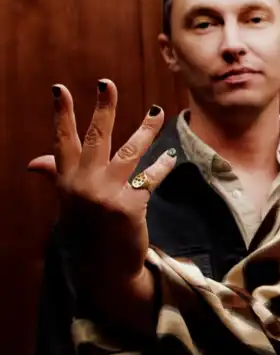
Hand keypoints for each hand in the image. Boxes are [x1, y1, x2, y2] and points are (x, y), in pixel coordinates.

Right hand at [28, 80, 175, 321]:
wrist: (104, 271)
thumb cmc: (87, 234)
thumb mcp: (69, 205)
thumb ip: (58, 178)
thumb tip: (35, 162)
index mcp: (66, 182)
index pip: (62, 141)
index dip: (62, 114)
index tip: (60, 89)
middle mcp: (84, 185)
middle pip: (96, 137)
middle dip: (103, 108)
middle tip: (107, 83)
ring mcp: (107, 195)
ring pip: (130, 151)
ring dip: (146, 129)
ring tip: (156, 111)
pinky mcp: (130, 207)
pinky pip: (150, 178)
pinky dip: (162, 167)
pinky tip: (171, 158)